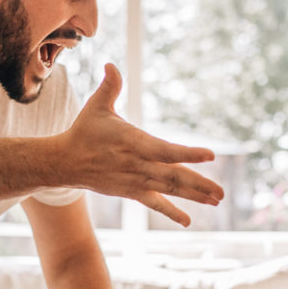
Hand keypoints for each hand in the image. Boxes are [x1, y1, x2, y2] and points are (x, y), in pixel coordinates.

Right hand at [62, 64, 223, 225]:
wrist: (65, 162)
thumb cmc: (84, 131)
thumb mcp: (96, 106)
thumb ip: (110, 87)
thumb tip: (111, 65)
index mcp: (133, 142)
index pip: (165, 150)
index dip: (187, 153)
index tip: (210, 155)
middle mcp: (137, 165)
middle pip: (172, 176)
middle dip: (199, 184)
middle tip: (222, 192)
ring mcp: (135, 181)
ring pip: (168, 190)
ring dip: (194, 195)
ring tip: (216, 200)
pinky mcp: (131, 192)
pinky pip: (154, 204)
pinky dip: (170, 212)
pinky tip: (187, 222)